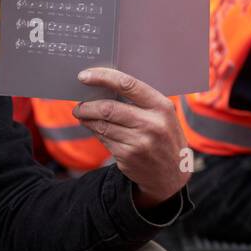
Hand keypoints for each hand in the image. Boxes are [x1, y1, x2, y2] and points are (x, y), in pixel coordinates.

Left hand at [73, 68, 189, 208]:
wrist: (172, 174)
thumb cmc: (165, 138)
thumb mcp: (163, 116)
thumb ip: (141, 102)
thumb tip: (105, 88)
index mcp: (162, 107)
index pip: (128, 85)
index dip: (103, 77)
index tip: (85, 76)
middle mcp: (152, 124)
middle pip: (108, 108)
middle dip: (88, 105)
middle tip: (79, 105)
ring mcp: (139, 142)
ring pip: (102, 125)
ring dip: (87, 119)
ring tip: (83, 115)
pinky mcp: (127, 156)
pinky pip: (104, 139)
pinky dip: (95, 132)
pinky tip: (94, 129)